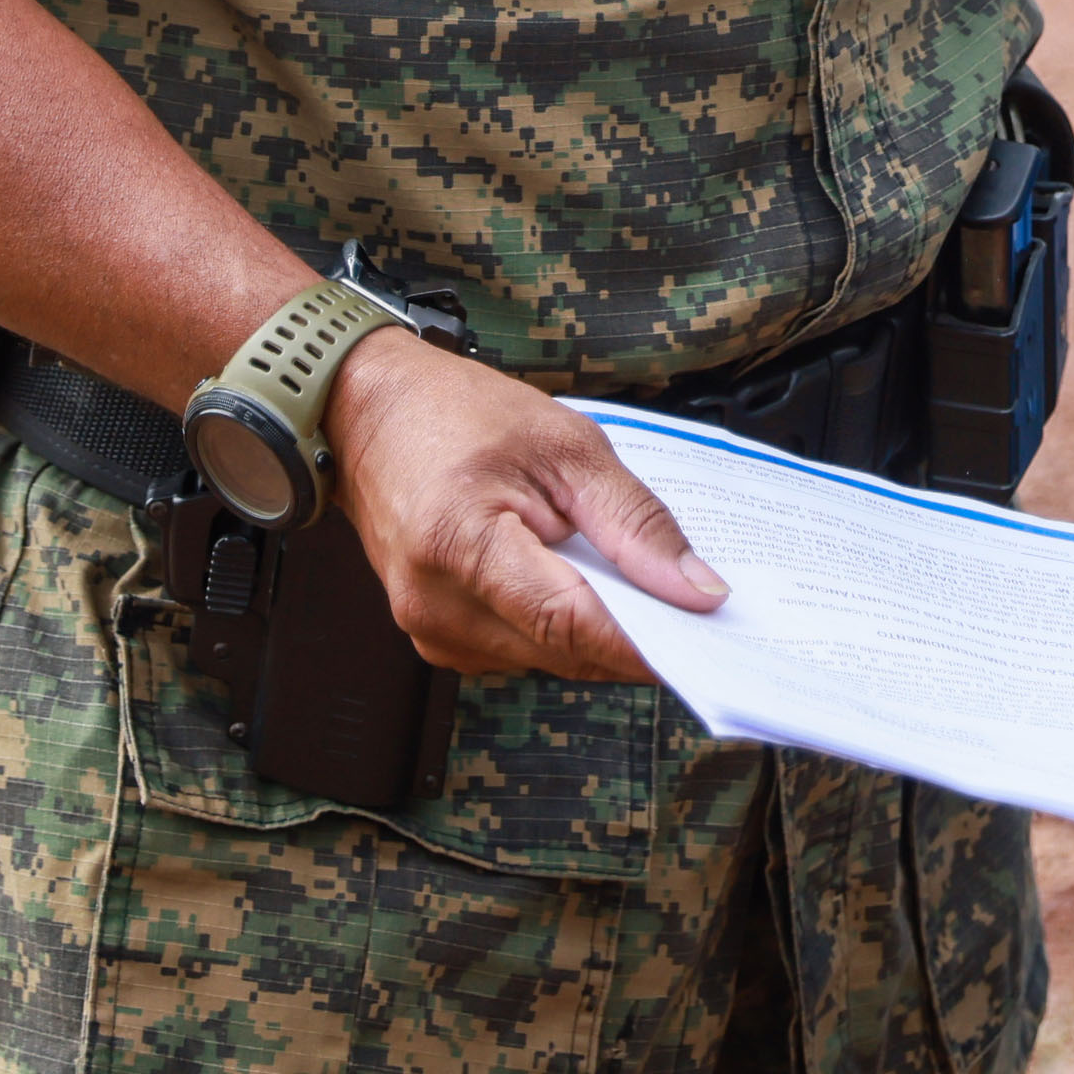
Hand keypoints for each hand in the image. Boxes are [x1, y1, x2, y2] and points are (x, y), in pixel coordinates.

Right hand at [323, 328, 724, 684]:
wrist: (369, 413)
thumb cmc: (457, 414)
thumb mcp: (567, 444)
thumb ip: (633, 521)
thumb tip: (694, 587)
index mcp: (460, 542)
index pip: (568, 623)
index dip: (643, 640)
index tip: (703, 637)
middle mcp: (435, 603)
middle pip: (562, 651)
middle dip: (631, 634)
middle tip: (689, 603)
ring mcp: (428, 627)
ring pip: (546, 660)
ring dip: (596, 631)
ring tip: (629, 578)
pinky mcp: (436, 635)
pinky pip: (520, 651)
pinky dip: (560, 626)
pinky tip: (579, 582)